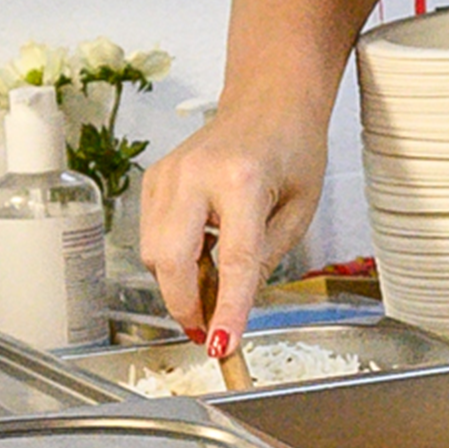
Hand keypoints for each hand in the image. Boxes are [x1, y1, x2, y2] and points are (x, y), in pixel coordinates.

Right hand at [139, 104, 327, 345]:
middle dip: (186, 305)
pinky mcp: (154, 180)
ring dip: (179, 285)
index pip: (232, 260)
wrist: (268, 103)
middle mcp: (195, 174)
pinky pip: (150, 238)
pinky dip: (171, 260)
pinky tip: (200, 255)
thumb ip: (265, 262)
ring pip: (153, 254)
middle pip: (171, 260)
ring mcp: (167, 175)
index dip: (226, 309)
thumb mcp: (298, 212)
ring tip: (212, 287)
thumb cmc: (290, 148)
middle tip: (210, 329)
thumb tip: (232, 309)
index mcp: (242, 179)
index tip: (222, 344)